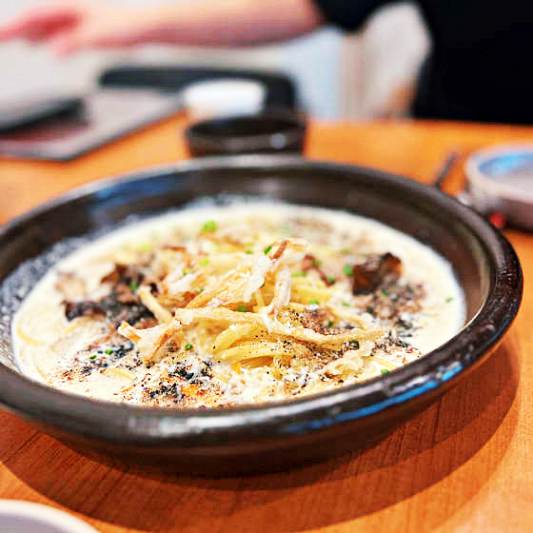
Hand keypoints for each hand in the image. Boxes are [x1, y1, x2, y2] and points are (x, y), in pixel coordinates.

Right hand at [0, 0, 160, 54]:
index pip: (31, 17)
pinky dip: (41, 36)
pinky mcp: (81, 25)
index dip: (11, 27)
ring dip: (23, 32)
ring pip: (41, 24)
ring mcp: (73, 17)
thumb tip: (53, 51)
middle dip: (11, 29)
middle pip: (32, 19)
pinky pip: (54, 30)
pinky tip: (37, 43)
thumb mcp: (99, 37)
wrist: (147, 24)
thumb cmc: (126, 26)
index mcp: (67, 7)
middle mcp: (67, 9)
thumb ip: (74, 42)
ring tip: (6, 41)